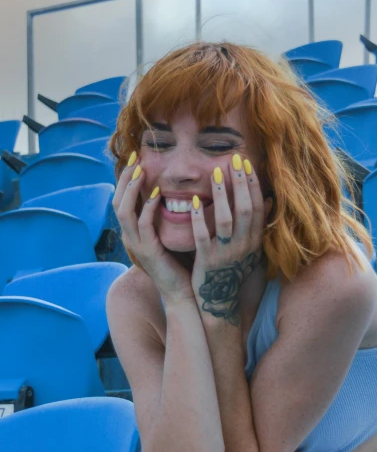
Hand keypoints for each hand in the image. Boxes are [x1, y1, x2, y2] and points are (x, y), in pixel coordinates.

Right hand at [113, 155, 193, 302]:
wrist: (184, 293)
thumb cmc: (182, 264)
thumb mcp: (172, 234)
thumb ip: (169, 215)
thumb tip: (180, 192)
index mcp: (135, 232)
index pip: (123, 200)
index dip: (127, 180)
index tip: (138, 159)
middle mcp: (131, 237)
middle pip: (117, 201)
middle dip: (125, 178)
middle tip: (135, 158)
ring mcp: (137, 245)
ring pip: (124, 211)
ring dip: (132, 189)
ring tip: (140, 170)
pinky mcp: (148, 252)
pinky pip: (142, 225)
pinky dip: (147, 207)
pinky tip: (157, 194)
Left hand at [190, 154, 271, 325]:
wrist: (221, 300)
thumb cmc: (235, 269)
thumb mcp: (252, 247)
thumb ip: (258, 224)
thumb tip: (269, 199)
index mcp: (254, 240)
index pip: (256, 206)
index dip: (252, 184)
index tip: (246, 163)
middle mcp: (243, 246)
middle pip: (243, 209)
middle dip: (239, 183)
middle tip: (233, 160)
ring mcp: (225, 253)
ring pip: (224, 220)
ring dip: (221, 195)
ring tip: (215, 173)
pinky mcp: (206, 260)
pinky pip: (202, 236)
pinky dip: (198, 218)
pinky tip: (194, 201)